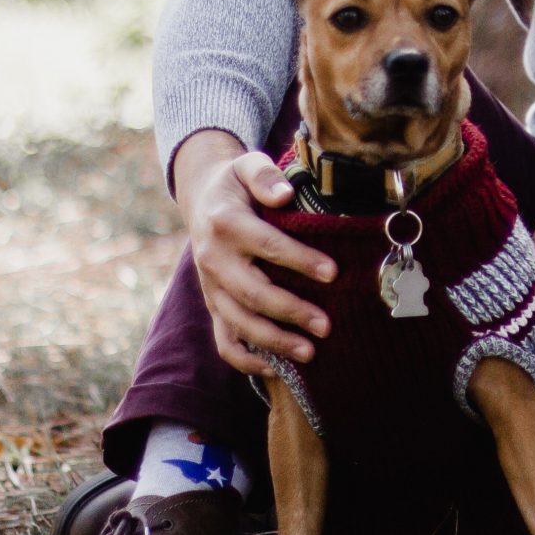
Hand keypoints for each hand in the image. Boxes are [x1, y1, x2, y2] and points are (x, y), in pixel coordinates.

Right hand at [172, 129, 337, 376]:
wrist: (201, 198)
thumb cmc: (236, 182)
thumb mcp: (247, 164)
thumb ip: (265, 175)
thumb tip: (284, 193)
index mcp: (225, 223)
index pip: (267, 246)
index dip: (300, 261)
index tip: (334, 272)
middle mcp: (213, 259)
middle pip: (253, 293)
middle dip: (291, 311)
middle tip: (327, 325)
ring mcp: (211, 287)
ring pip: (238, 322)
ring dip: (274, 341)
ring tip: (310, 353)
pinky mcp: (213, 305)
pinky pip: (223, 340)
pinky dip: (246, 360)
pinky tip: (276, 369)